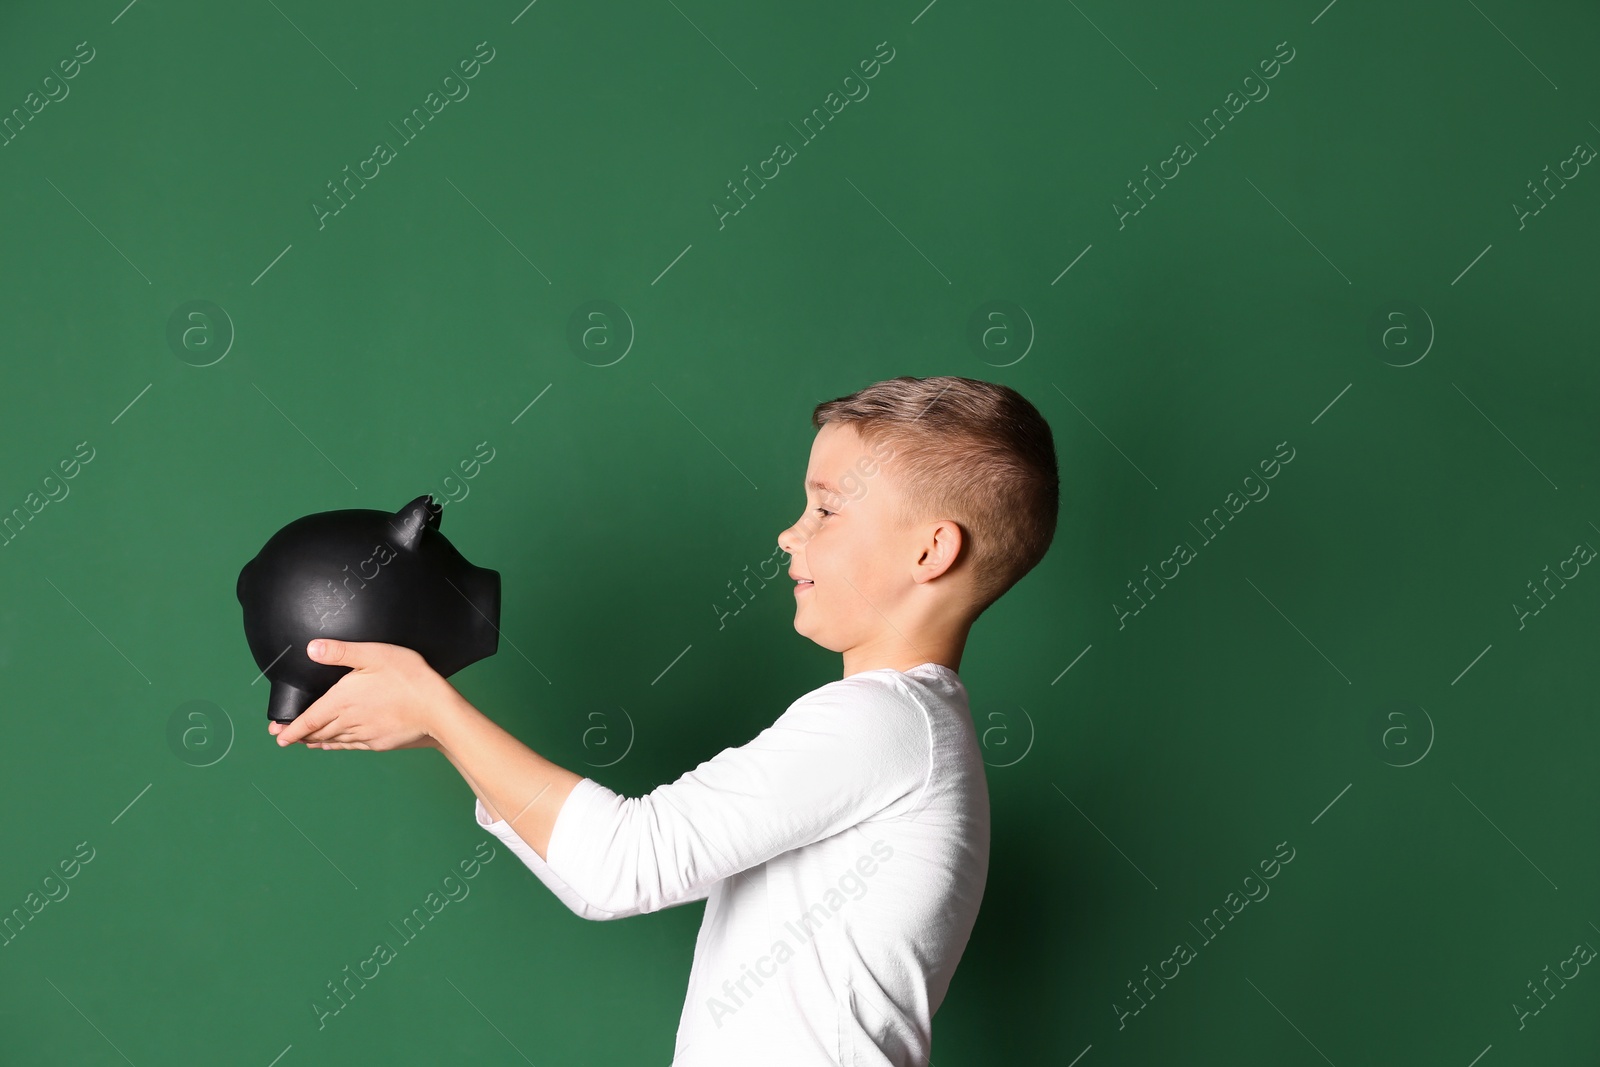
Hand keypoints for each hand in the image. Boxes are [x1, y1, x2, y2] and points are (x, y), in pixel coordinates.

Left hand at [271, 639, 457, 750]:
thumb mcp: (375, 655)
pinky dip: (336, 745)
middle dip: (299, 735)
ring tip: (306, 742)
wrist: (437, 710)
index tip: (277, 736)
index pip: (309, 719)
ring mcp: (364, 734)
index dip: (291, 728)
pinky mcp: (378, 742)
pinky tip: (334, 744)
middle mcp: (349, 720)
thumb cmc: (409, 678)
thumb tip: (312, 648)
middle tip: (285, 738)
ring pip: (332, 740)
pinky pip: (350, 745)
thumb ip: (342, 652)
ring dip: (316, 741)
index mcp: (342, 700)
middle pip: (317, 732)